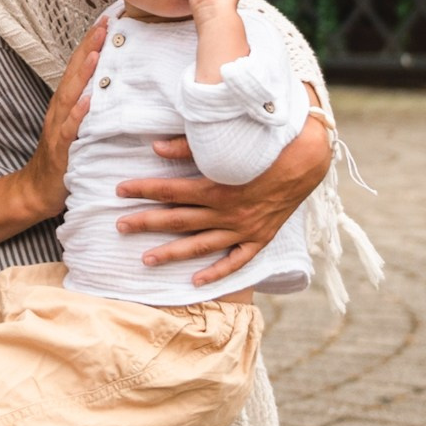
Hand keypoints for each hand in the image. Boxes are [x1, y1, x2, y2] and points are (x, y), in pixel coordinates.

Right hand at [24, 18, 106, 220]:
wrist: (38, 189)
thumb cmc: (64, 157)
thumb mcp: (80, 127)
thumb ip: (94, 107)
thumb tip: (119, 86)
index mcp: (67, 102)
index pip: (80, 66)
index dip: (92, 42)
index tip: (109, 19)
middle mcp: (61, 109)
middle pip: (75, 72)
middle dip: (89, 47)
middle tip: (106, 23)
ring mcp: (58, 128)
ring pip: (71, 94)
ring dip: (83, 72)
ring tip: (97, 51)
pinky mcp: (61, 149)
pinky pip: (69, 129)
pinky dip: (78, 114)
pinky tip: (88, 101)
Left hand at [115, 115, 332, 284]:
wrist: (306, 161)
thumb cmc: (264, 147)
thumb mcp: (228, 145)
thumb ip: (190, 146)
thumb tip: (155, 146)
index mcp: (218, 187)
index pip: (170, 190)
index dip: (143, 189)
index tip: (119, 189)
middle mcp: (228, 212)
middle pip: (179, 220)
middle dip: (146, 222)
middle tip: (119, 226)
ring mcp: (244, 229)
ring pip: (202, 245)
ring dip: (172, 253)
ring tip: (145, 259)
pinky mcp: (259, 238)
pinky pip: (235, 261)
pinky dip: (217, 272)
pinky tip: (196, 280)